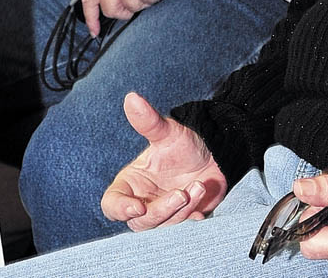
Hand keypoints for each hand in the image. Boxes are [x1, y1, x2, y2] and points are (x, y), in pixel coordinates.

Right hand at [101, 92, 226, 231]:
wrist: (215, 154)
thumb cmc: (184, 144)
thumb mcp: (168, 132)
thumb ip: (148, 121)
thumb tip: (132, 98)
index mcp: (131, 183)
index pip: (112, 204)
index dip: (121, 209)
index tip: (139, 206)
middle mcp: (142, 201)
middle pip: (139, 221)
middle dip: (162, 210)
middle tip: (182, 193)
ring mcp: (162, 213)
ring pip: (162, 227)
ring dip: (181, 210)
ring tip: (199, 186)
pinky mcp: (180, 220)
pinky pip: (181, 229)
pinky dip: (191, 220)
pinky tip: (201, 210)